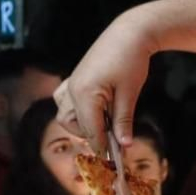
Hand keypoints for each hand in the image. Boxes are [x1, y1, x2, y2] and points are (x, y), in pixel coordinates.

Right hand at [54, 8, 156, 146]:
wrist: (128, 33)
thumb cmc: (131, 60)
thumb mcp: (130, 93)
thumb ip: (123, 121)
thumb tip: (124, 145)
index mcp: (85, 94)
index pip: (91, 130)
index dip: (103, 147)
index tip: (113, 161)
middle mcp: (72, 90)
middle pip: (75, 126)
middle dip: (92, 136)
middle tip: (112, 139)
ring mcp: (70, 84)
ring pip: (65, 116)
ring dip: (81, 125)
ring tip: (104, 123)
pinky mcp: (74, 79)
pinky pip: (64, 101)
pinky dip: (75, 111)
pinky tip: (93, 110)